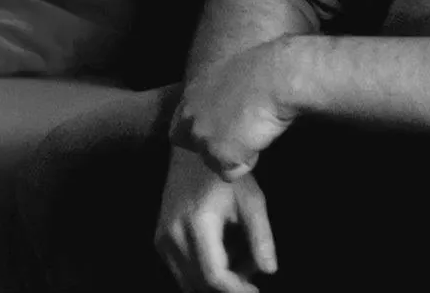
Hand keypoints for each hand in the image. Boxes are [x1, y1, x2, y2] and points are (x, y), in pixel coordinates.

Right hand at [155, 147, 276, 292]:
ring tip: (239, 259)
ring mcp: (162, 239)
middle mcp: (173, 235)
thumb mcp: (250, 199)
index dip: (236, 290)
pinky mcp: (159, 240)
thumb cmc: (226, 173)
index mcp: (197, 223)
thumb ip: (260, 236)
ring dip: (214, 281)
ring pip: (188, 282)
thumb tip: (270, 271)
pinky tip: (222, 252)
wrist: (193, 150)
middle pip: (200, 284)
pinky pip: (180, 270)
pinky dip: (201, 272)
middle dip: (228, 286)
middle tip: (250, 271)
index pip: (214, 275)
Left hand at [170, 40, 294, 180]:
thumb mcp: (228, 74)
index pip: (180, 127)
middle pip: (195, 147)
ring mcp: (205, 139)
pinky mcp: (222, 155)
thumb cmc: (262, 68)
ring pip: (214, 162)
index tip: (217, 129)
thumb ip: (214, 94)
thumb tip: (221, 105)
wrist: (276, 79)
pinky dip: (247, 163)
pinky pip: (232, 172)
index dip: (199, 131)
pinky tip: (258, 140)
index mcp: (192, 95)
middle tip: (238, 135)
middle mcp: (192, 119)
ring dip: (232, 154)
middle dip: (214, 146)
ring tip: (254, 132)